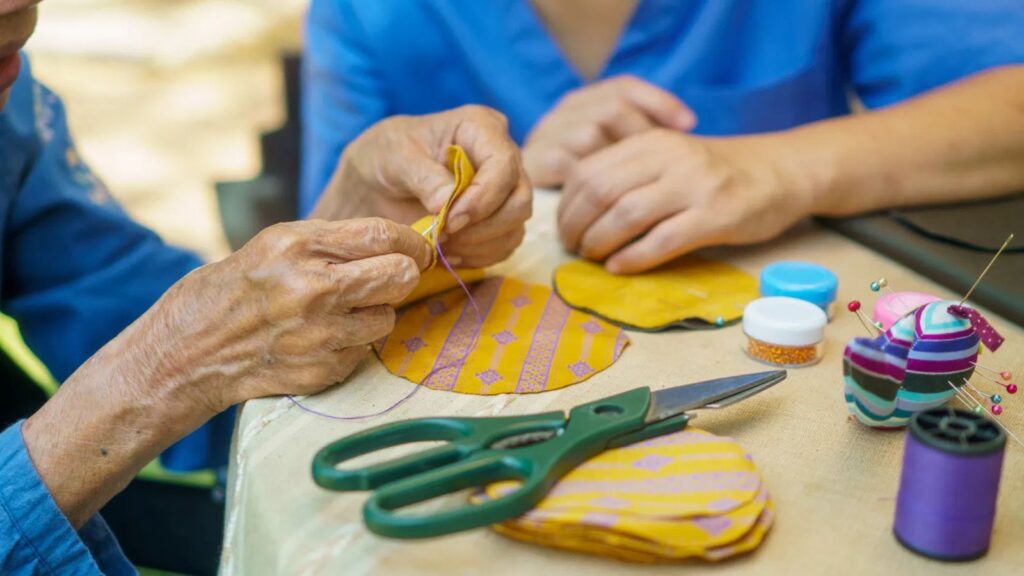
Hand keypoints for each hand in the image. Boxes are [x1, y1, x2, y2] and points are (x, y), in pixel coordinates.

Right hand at [23, 217, 430, 525]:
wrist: (189, 351)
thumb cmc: (235, 288)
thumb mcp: (275, 244)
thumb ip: (332, 242)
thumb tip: (396, 242)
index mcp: (297, 245)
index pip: (383, 236)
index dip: (412, 242)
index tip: (418, 247)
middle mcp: (311, 288)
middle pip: (399, 276)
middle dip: (403, 275)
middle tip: (395, 277)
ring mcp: (318, 333)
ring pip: (388, 318)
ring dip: (376, 314)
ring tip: (345, 312)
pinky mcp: (322, 369)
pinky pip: (365, 351)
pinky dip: (353, 344)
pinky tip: (322, 338)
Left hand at [312, 105, 531, 267]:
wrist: (377, 183)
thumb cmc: (386, 156)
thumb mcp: (394, 157)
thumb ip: (421, 176)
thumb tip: (447, 203)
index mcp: (481, 128)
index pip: (504, 164)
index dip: (483, 197)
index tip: (450, 220)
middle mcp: (502, 158)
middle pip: (520, 200)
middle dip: (484, 226)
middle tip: (443, 235)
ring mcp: (504, 192)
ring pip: (515, 227)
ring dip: (479, 245)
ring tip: (441, 244)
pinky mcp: (498, 221)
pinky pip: (504, 247)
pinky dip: (477, 256)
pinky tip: (447, 252)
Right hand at [523, 75, 694, 187]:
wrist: (515, 196)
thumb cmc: (583, 182)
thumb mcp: (611, 151)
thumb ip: (639, 137)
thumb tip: (689, 125)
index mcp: (585, 101)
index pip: (625, 87)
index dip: (659, 102)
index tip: (689, 126)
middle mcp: (564, 110)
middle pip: (612, 107)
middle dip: (640, 134)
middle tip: (662, 165)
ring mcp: (547, 133)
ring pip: (591, 135)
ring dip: (616, 163)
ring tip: (638, 186)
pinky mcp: (536, 162)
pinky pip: (571, 168)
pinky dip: (595, 186)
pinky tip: (612, 205)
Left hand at [557, 129, 812, 273]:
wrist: (782, 170)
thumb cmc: (717, 171)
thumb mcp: (671, 157)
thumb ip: (631, 173)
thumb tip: (578, 211)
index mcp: (651, 142)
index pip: (589, 171)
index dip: (567, 205)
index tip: (564, 228)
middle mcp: (670, 159)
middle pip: (601, 193)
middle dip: (577, 226)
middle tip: (573, 249)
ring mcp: (694, 186)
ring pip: (626, 216)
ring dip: (600, 243)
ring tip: (593, 259)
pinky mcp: (716, 216)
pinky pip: (662, 240)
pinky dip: (633, 258)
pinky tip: (620, 267)